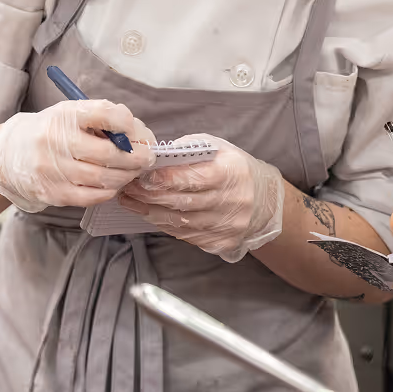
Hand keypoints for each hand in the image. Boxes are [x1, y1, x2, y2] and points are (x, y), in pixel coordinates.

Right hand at [0, 100, 154, 212]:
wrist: (11, 154)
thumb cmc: (55, 131)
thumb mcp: (75, 114)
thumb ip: (108, 120)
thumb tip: (143, 137)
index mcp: (65, 115)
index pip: (104, 113)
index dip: (128, 123)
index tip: (138, 131)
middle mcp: (55, 140)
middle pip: (110, 152)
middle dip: (137, 157)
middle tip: (147, 158)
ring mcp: (51, 168)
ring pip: (103, 177)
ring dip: (126, 176)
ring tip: (133, 171)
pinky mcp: (51, 192)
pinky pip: (91, 196)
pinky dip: (109, 191)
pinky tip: (113, 184)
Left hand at [118, 135, 282, 262]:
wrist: (263, 200)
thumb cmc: (234, 169)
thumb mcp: (217, 149)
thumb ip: (188, 151)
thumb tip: (156, 159)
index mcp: (232, 173)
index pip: (194, 179)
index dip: (164, 179)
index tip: (142, 175)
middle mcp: (232, 202)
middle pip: (182, 202)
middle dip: (149, 195)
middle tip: (129, 188)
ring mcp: (227, 225)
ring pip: (179, 222)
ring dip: (150, 212)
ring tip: (132, 200)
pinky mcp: (221, 242)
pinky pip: (185, 235)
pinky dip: (164, 224)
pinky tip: (151, 213)